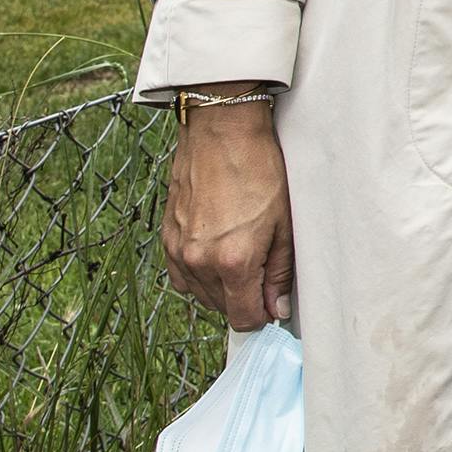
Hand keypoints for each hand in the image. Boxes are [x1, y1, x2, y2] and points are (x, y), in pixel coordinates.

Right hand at [161, 97, 295, 329]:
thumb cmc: (260, 171)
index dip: (263, 314)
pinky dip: (199, 274)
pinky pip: (181, 276)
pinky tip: (216, 252)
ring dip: (221, 287)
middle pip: (222, 309)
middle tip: (261, 267)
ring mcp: (179, 251)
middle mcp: (200, 262)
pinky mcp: (167, 238)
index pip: (244, 318)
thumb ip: (279, 273)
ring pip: (201, 295)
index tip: (273, 300)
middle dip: (244, 298)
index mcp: (233, 261)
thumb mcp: (284, 224)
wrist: (222, 132)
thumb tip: (276, 309)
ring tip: (240, 253)